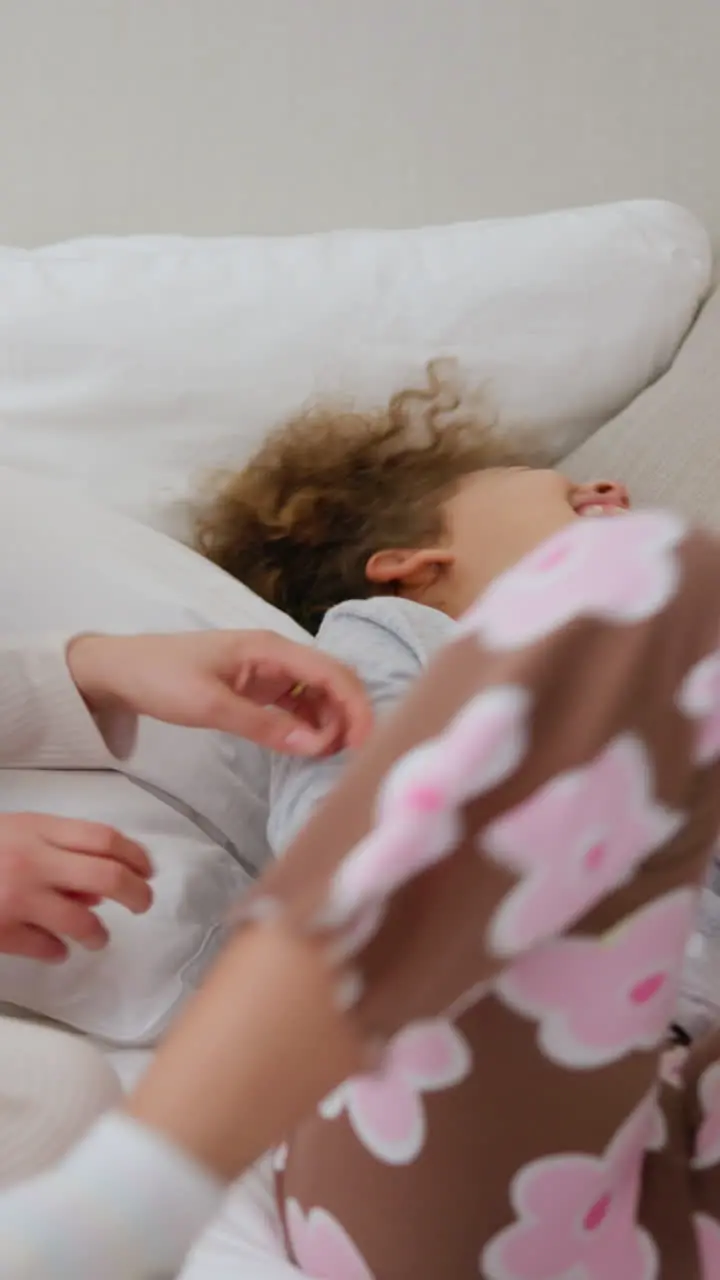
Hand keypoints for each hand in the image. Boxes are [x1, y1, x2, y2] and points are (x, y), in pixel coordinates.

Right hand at [0, 813, 152, 962]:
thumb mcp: (13, 832)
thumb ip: (56, 851)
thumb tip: (98, 891)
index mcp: (36, 830)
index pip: (103, 838)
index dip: (135, 855)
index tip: (148, 871)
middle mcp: (33, 863)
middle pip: (107, 876)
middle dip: (136, 893)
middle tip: (142, 905)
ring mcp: (18, 899)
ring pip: (81, 922)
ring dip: (97, 934)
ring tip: (98, 939)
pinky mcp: (2, 933)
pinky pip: (45, 948)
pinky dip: (57, 951)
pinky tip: (58, 950)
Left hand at [67, 630, 372, 755]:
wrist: (120, 671)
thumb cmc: (161, 678)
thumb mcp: (210, 705)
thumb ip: (263, 725)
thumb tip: (315, 745)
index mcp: (269, 648)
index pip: (331, 672)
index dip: (355, 705)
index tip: (366, 742)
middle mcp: (277, 655)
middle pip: (333, 680)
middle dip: (350, 714)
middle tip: (352, 755)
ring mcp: (269, 671)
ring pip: (319, 694)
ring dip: (332, 722)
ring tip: (330, 756)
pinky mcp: (259, 688)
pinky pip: (298, 705)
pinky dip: (311, 724)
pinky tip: (311, 747)